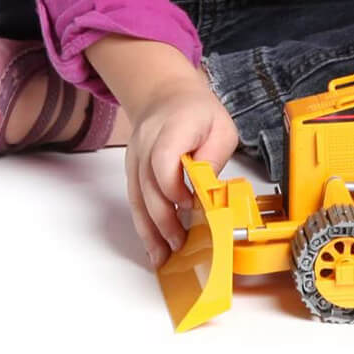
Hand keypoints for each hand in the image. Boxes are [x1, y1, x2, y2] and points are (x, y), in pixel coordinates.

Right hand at [123, 74, 238, 268]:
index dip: (174, 187)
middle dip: (164, 219)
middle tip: (180, 243)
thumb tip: (208, 190)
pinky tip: (153, 247)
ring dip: (150, 230)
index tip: (190, 205)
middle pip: (148, 185)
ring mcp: (135, 157)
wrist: (165, 95)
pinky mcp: (132, 170)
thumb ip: (214, 158)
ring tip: (163, 258)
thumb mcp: (221, 128)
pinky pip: (135, 200)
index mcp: (172, 127)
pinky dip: (144, 225)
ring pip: (137, 198)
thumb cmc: (197, 112)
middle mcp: (147, 142)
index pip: (164, 160)